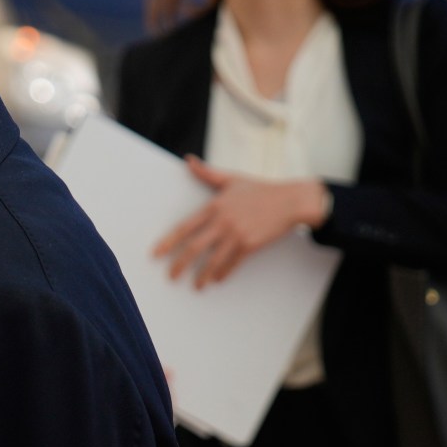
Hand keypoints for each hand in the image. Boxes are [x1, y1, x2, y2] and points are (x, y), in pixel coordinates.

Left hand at [153, 158, 328, 289]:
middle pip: (194, 247)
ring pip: (212, 260)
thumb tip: (188, 160)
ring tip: (195, 286)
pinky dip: (224, 273)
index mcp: (213, 206)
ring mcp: (236, 234)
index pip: (184, 227)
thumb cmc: (260, 190)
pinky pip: (233, 263)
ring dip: (202, 275)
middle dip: (180, 264)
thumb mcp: (231, 179)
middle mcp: (222, 221)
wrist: (290, 201)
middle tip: (171, 276)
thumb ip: (207, 174)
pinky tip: (217, 280)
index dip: (168, 242)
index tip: (156, 254)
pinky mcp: (250, 244)